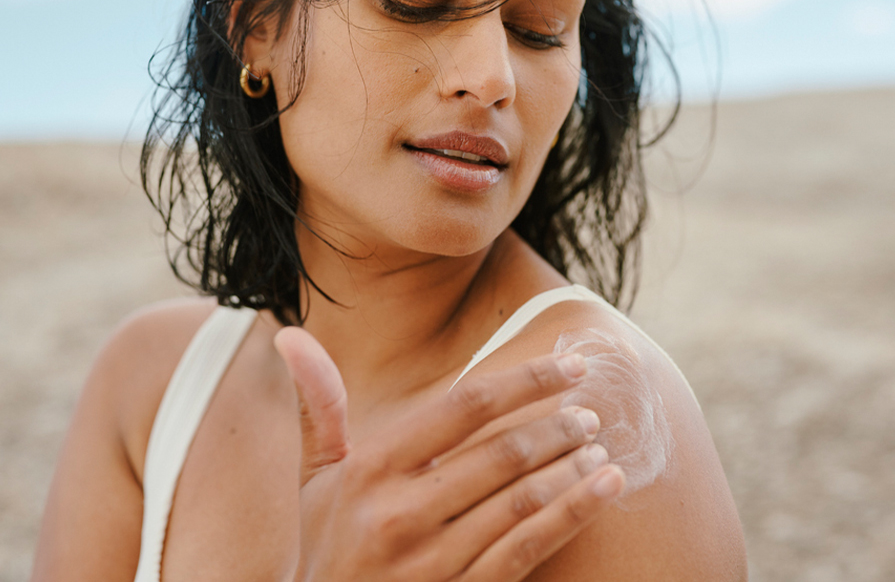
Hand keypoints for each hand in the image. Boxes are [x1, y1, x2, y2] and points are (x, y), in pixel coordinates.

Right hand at [274, 327, 625, 581]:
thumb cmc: (325, 548)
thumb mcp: (316, 480)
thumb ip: (319, 406)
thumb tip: (290, 335)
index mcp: (370, 469)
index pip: (464, 406)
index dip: (526, 379)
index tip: (570, 364)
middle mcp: (398, 514)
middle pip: (502, 453)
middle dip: (558, 427)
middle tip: (590, 414)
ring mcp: (430, 563)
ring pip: (522, 502)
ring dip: (572, 470)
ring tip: (601, 450)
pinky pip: (525, 551)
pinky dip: (573, 515)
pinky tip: (603, 491)